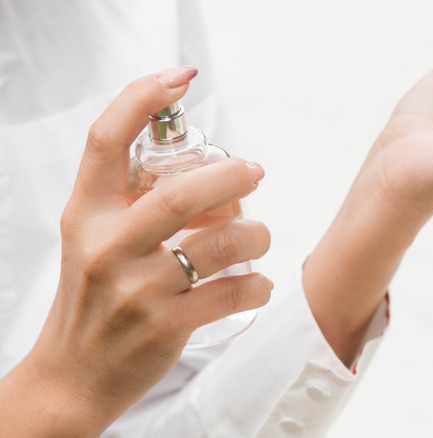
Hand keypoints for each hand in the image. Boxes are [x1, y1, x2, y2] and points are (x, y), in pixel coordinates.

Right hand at [0, 67, 272, 436]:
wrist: (75, 373)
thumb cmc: (96, 296)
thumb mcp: (96, 239)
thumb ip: (139, 201)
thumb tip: (217, 175)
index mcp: (87, 214)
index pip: (106, 141)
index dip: (142, 100)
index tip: (180, 80)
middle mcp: (107, 246)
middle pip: (182, 194)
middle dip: (232, 176)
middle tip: (256, 171)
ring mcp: (136, 290)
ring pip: (220, 244)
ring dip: (256, 235)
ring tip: (260, 238)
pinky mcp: (166, 327)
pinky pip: (233, 293)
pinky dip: (258, 283)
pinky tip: (257, 282)